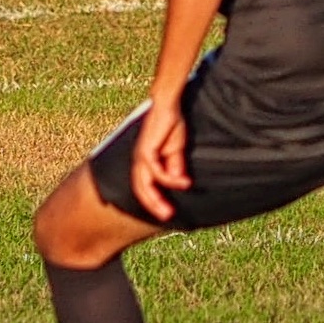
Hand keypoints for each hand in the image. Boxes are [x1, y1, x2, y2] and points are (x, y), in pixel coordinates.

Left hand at [131, 98, 191, 221]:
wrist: (168, 106)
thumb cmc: (171, 125)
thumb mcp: (176, 150)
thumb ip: (176, 166)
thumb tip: (179, 181)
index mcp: (145, 161)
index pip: (144, 186)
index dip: (153, 200)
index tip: (167, 212)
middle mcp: (140, 161)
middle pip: (140, 189)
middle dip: (153, 205)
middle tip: (167, 217)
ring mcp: (141, 156)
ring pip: (144, 184)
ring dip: (156, 199)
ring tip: (169, 211)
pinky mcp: (147, 150)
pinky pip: (156, 171)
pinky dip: (169, 179)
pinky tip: (183, 182)